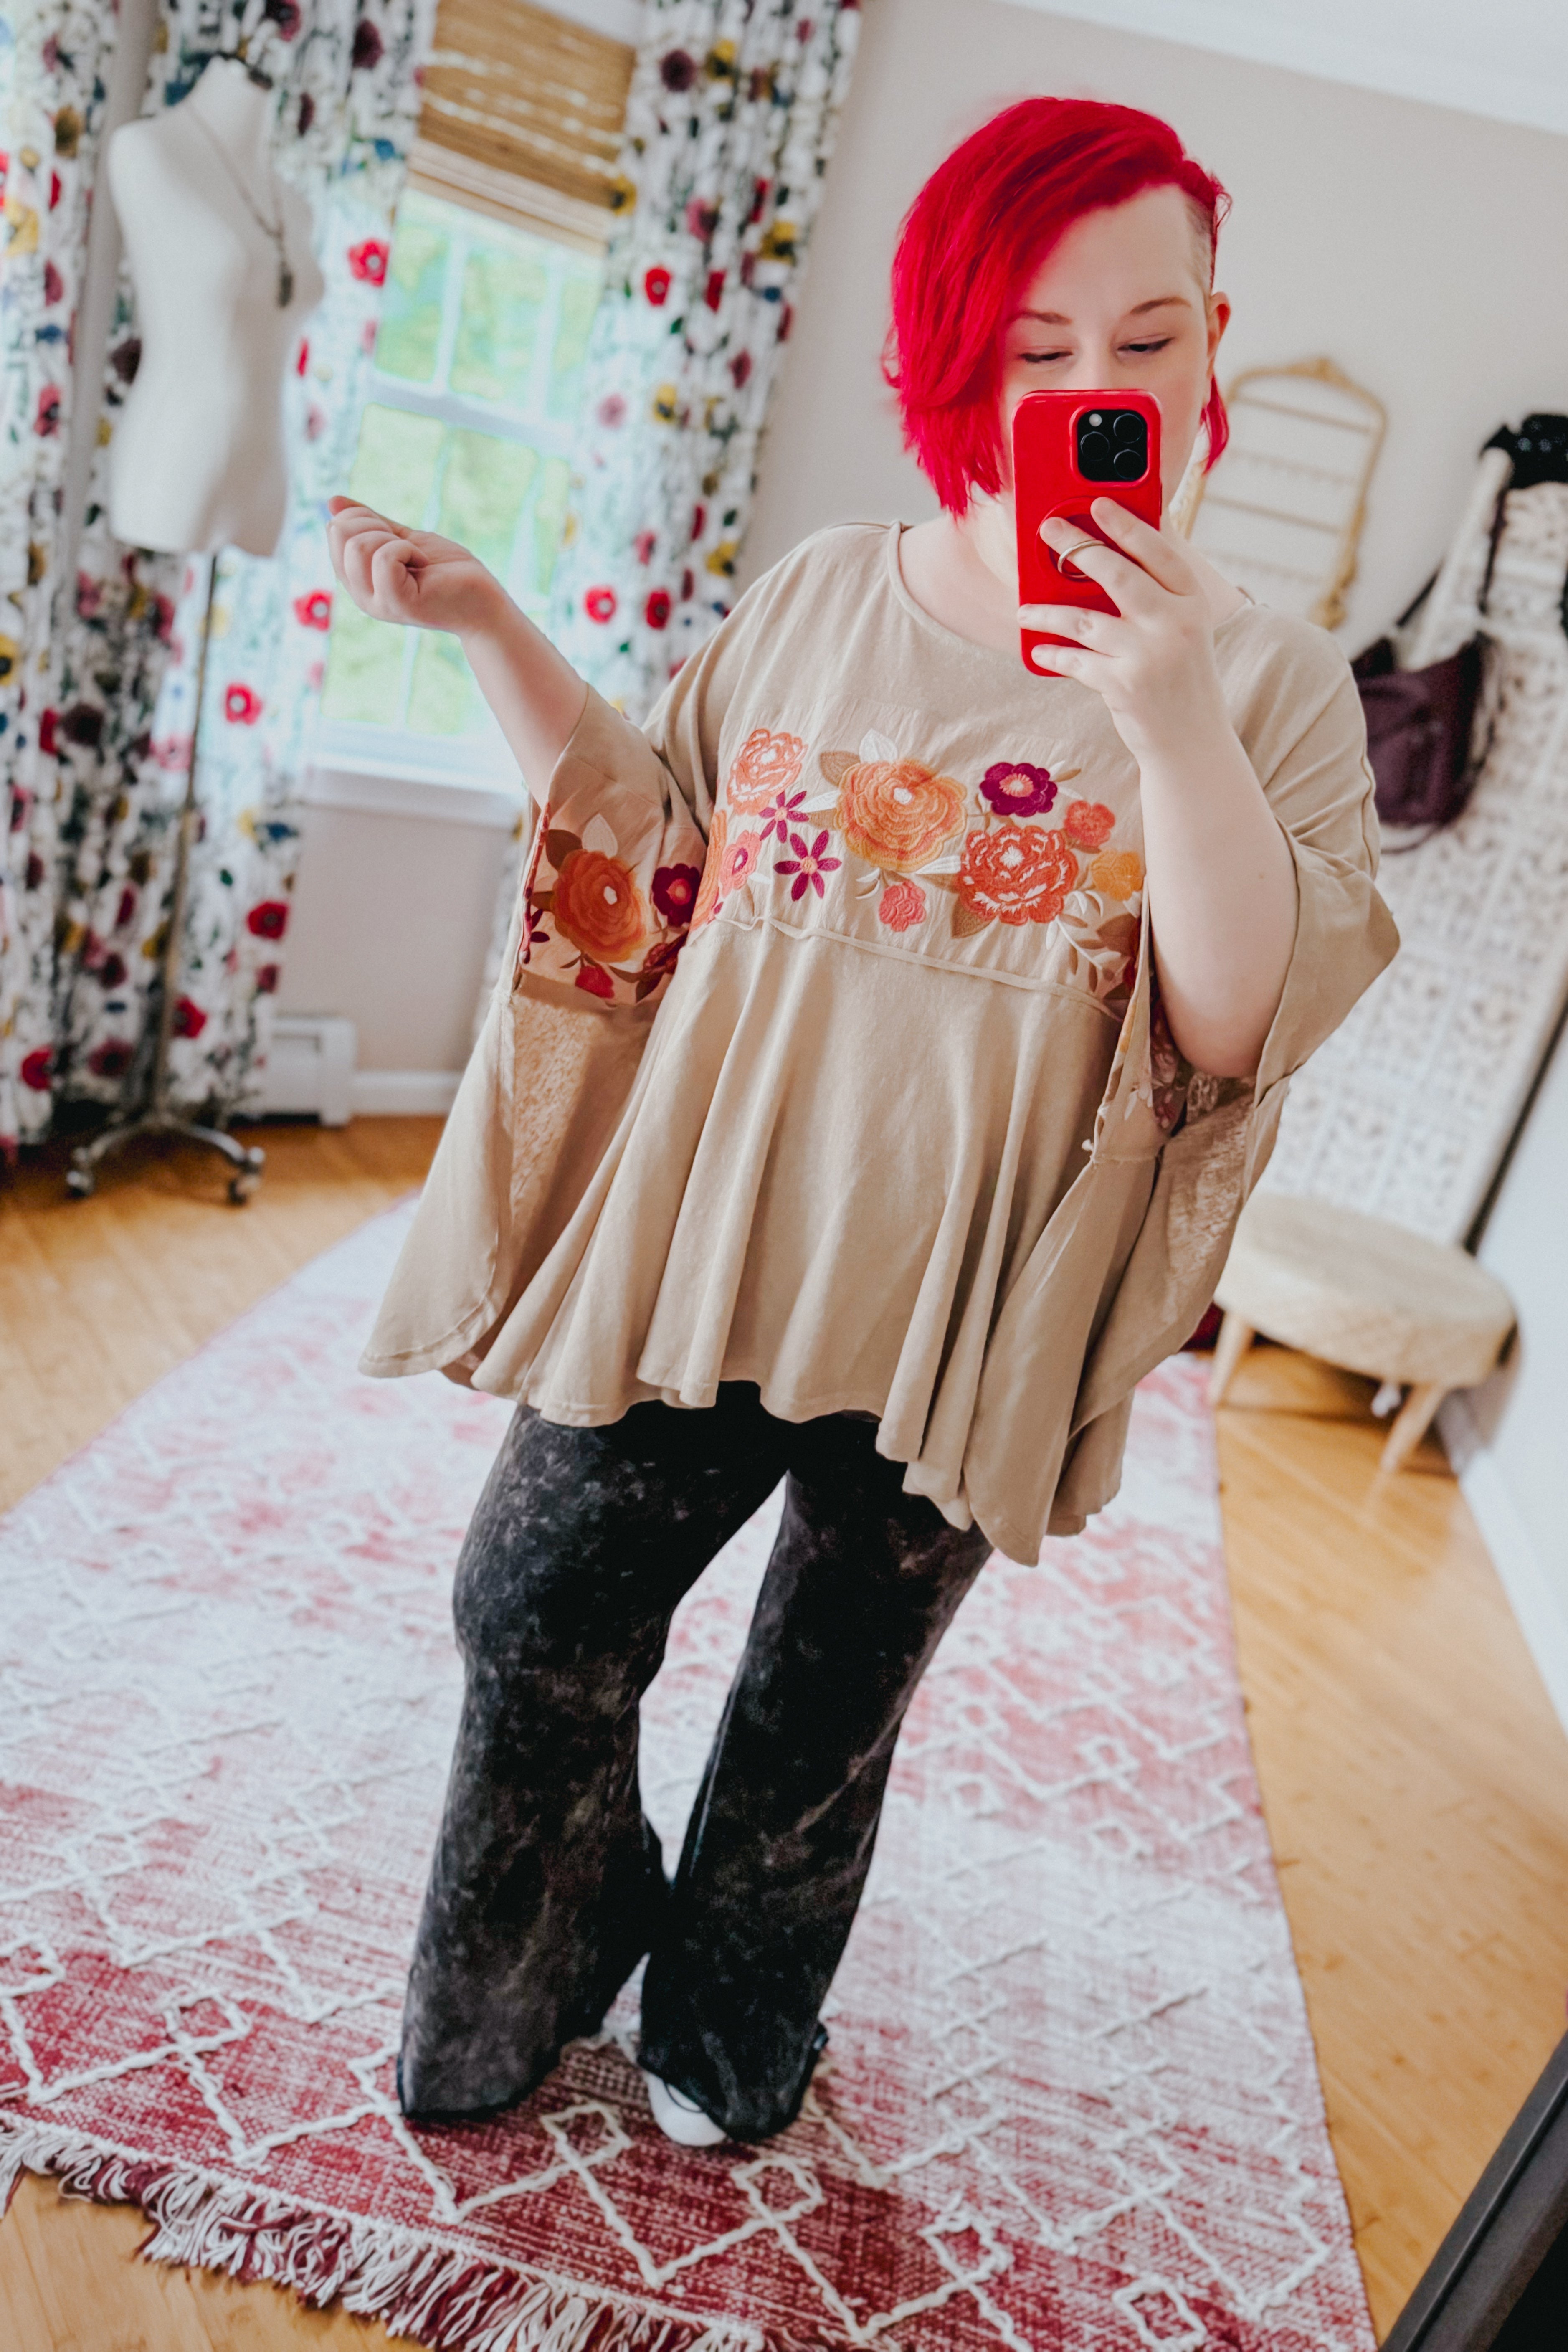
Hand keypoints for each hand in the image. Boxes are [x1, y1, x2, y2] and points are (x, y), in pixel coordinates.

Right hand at [326, 496, 503, 638]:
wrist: (483, 600)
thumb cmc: (448, 571)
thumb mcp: (403, 538)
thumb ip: (370, 523)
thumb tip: (332, 502)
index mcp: (358, 579)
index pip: (335, 530)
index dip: (365, 517)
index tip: (395, 535)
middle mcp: (361, 595)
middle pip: (340, 533)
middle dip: (377, 524)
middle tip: (407, 547)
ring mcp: (377, 602)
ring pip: (358, 546)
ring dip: (394, 540)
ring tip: (416, 559)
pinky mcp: (397, 603)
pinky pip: (384, 559)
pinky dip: (408, 550)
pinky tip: (423, 564)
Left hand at [1020, 499, 1228, 762]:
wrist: (1192, 741)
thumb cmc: (1180, 679)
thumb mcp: (1184, 631)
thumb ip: (1156, 597)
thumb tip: (1103, 561)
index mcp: (1193, 602)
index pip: (1158, 552)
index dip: (1127, 525)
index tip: (1099, 503)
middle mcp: (1175, 623)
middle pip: (1118, 574)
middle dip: (1077, 547)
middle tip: (1048, 530)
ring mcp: (1149, 654)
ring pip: (1085, 619)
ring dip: (1047, 612)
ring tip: (1024, 609)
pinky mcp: (1124, 685)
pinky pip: (1076, 660)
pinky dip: (1054, 654)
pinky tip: (1040, 651)